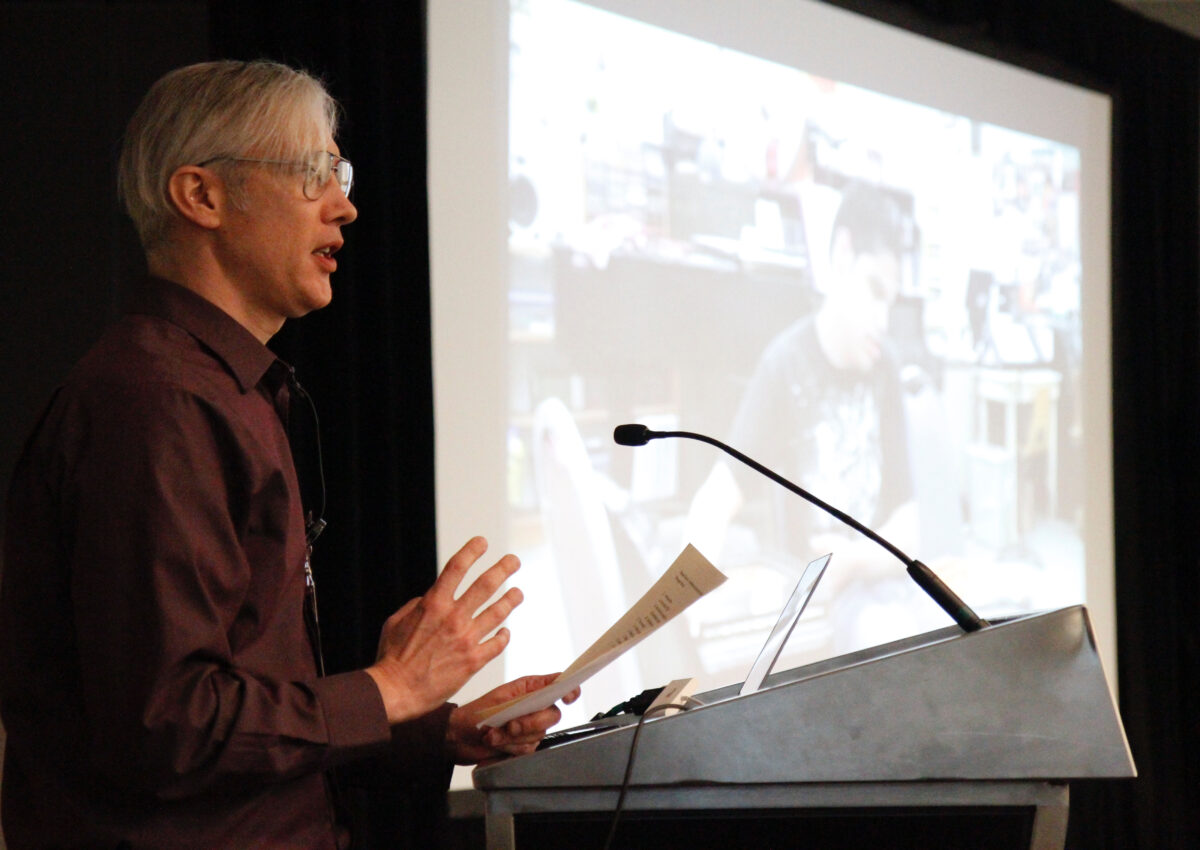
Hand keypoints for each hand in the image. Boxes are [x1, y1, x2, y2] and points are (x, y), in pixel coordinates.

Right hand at [366, 537, 522, 723]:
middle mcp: (453, 617)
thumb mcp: (396, 621)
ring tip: (518, 593)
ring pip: (498, 611)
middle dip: (504, 569)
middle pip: (486, 584)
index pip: (456, 568)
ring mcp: (466, 638)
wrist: (396, 691)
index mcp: (433, 604)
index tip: (482, 543)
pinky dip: (504, 635)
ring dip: (511, 599)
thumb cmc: (392, 658)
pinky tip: (506, 631)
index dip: (471, 551)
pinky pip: (497, 644)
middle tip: (514, 560)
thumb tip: (431, 598)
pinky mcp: (474, 661)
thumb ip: (417, 605)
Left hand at [446, 674, 581, 764]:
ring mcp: (530, 727)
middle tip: (509, 725)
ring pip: (538, 735)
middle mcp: (535, 707)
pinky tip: (496, 741)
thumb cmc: (477, 712)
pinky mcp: (525, 745)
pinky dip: (509, 747)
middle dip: (529, 723)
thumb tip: (551, 685)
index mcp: (531, 689)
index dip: (570, 690)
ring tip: (493, 733)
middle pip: (553, 715)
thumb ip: (528, 693)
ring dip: (512, 737)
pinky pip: (527, 749)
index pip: (559, 686)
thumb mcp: (501, 698)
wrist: (460, 737)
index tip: (567, 697)